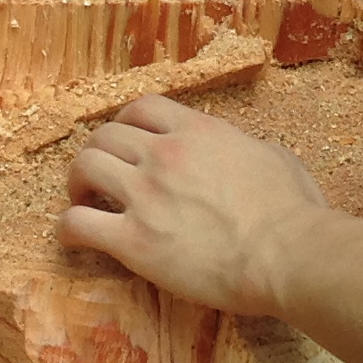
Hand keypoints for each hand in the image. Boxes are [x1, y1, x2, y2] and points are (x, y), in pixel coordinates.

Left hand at [59, 96, 332, 315]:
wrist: (286, 255)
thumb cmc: (293, 213)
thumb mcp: (276, 158)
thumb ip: (248, 148)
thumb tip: (247, 153)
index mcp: (197, 132)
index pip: (142, 108)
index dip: (126, 122)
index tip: (125, 140)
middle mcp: (163, 154)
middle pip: (105, 136)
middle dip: (98, 154)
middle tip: (100, 177)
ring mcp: (144, 195)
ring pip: (84, 169)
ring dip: (77, 184)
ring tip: (82, 201)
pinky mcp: (133, 241)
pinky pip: (78, 223)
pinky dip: (68, 228)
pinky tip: (73, 238)